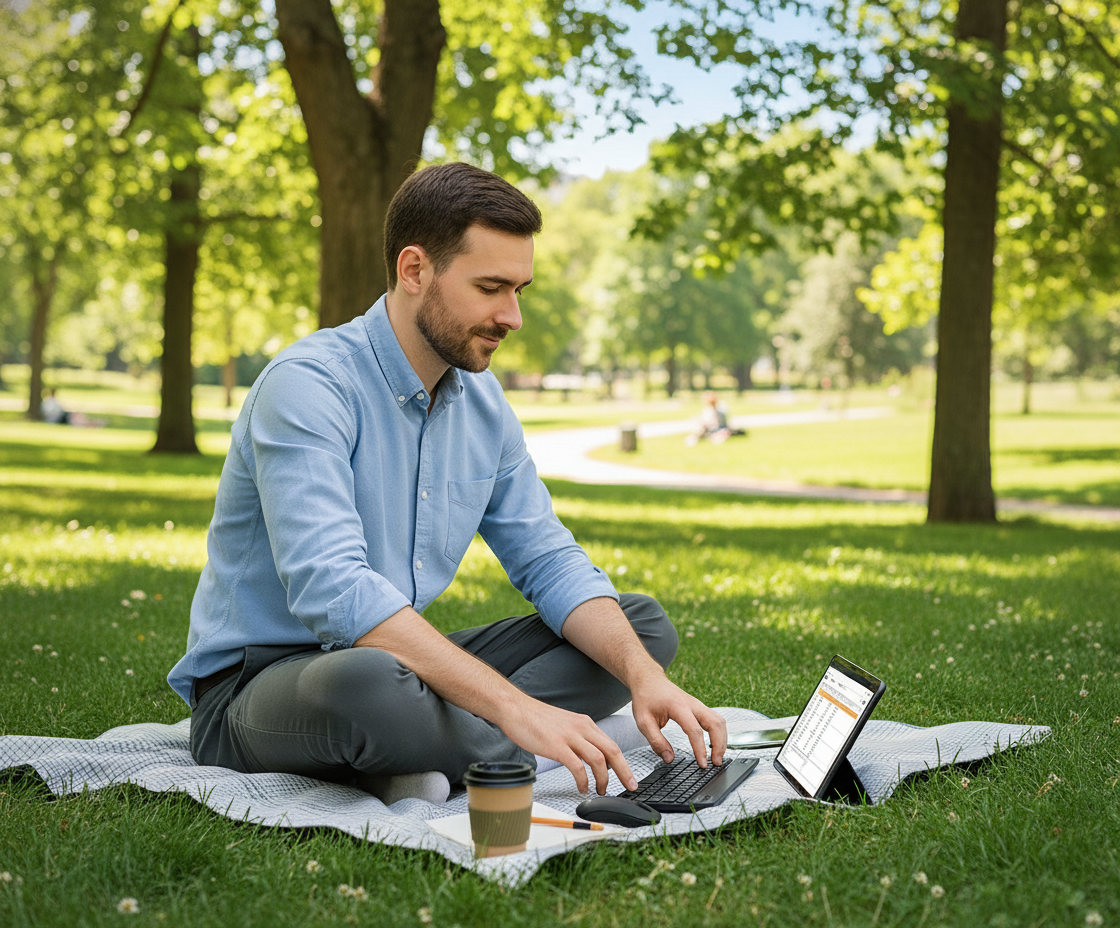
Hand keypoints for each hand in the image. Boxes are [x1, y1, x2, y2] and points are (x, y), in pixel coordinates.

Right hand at [499, 700, 638, 795]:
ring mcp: (570, 736)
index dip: (622, 762)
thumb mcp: (565, 724)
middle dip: (624, 771)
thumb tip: (588, 757)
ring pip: (599, 759)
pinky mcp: (557, 746)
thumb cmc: (535, 718)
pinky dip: (583, 780)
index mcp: (585, 723)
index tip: (627, 776)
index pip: (611, 744)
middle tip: (630, 786)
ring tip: (601, 790)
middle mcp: (581, 728)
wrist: (515, 708)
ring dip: (603, 779)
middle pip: (612, 751)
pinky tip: (581, 787)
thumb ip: (578, 737)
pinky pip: (577, 767)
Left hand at [629, 673, 727, 768]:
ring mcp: (697, 704)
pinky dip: (719, 733)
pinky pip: (715, 719)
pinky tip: (715, 745)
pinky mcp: (699, 707)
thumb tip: (669, 759)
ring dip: (722, 739)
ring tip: (717, 757)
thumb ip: (656, 741)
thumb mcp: (644, 721)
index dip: (700, 749)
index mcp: (678, 706)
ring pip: (719, 720)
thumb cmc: (645, 698)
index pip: (694, 730)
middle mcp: (692, 704)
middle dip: (719, 744)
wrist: (648, 679)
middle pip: (715, 723)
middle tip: (716, 763)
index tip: (702, 764)